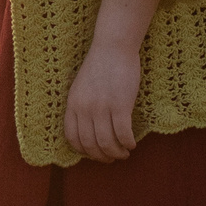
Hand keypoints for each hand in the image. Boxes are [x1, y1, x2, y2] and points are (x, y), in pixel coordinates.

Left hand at [63, 41, 142, 161]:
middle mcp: (85, 108)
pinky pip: (123, 134)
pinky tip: (132, 144)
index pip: (72, 137)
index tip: (94, 153)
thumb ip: (81, 106)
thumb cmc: (100, 65)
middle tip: (112, 158)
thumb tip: (88, 129)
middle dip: (101, 157)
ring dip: (116, 153)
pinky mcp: (120, 105)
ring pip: (107, 143)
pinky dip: (128, 143)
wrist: (113, 47)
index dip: (84, 150)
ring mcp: (102, 107)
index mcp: (73, 104)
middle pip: (90, 144)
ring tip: (124, 153)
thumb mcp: (81, 87)